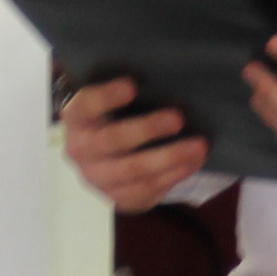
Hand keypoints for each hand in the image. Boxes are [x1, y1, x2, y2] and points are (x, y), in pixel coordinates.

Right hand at [61, 74, 210, 212]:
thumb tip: (167, 77)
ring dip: (169, 157)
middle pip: (112, 141)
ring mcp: (98, 178)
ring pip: (133, 171)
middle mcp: (80, 150)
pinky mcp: (118, 198)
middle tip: (178, 118)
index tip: (132, 86)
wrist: (106, 158)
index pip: (86, 106)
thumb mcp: (113, 101)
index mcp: (77, 118)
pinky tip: (194, 162)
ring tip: (199, 146)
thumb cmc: (117, 116)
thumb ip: (128, 90)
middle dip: (147, 129)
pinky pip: (147, 190)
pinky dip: (174, 175)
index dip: (106, 97)